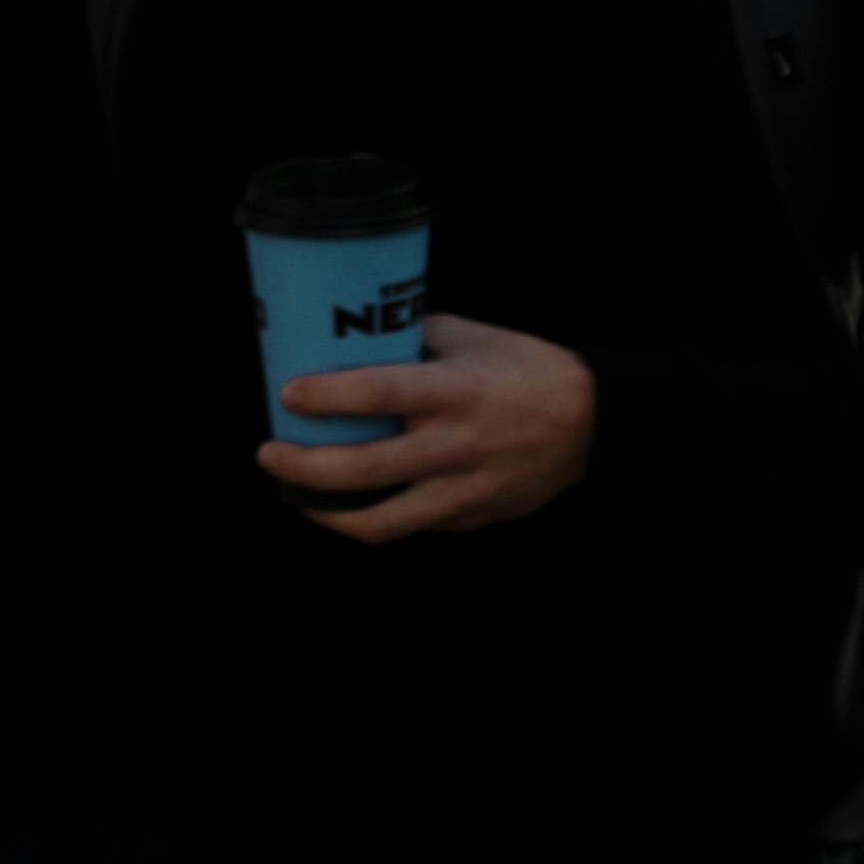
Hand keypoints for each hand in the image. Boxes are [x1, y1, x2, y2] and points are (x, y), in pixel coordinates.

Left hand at [265, 310, 597, 542]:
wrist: (592, 422)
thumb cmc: (529, 371)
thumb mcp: (472, 338)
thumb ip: (414, 339)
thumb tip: (357, 340)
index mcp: (455, 391)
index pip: (376, 393)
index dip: (324, 397)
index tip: (288, 395)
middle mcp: (455, 445)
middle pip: (361, 468)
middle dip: (302, 466)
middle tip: (271, 453)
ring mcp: (464, 490)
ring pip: (380, 521)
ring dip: (326, 511)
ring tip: (300, 495)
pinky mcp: (471, 517)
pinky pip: (409, 526)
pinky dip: (372, 516)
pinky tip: (351, 503)